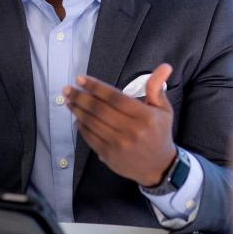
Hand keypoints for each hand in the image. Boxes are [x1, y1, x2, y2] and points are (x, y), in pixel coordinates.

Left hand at [64, 63, 176, 186]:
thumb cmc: (159, 134)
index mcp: (145, 116)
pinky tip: (77, 118)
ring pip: (92, 123)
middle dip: (81, 97)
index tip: (81, 79)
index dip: (96, 87)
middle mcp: (131, 131)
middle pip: (99, 109)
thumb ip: (157, 87)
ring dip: (78, 110)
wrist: (159, 167)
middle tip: (68, 88)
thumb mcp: (163, 110)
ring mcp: (119, 144)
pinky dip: (81, 127)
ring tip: (69, 100)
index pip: (115, 97)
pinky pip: (90, 138)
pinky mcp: (109, 155)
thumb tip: (165, 66)